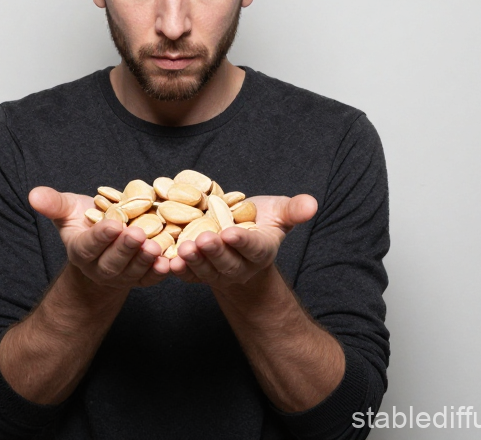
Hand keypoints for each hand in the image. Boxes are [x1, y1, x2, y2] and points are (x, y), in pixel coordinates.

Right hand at [29, 186, 169, 288]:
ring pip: (132, 272)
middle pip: (112, 263)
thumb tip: (32, 194)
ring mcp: (122, 276)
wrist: (106, 240)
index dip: (100, 237)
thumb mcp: (68, 209)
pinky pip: (150, 279)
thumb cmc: (85, 220)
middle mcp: (100, 268)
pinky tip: (170, 261)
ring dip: (144, 260)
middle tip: (137, 234)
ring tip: (155, 246)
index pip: (89, 246)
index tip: (113, 224)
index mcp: (81, 250)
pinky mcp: (140, 279)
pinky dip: (159, 272)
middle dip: (125, 249)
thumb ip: (53, 203)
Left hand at [169, 194, 317, 287]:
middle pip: (228, 263)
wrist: (238, 236)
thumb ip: (294, 210)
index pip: (253, 248)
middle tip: (203, 240)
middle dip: (215, 253)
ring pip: (207, 270)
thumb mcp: (279, 212)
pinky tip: (167, 262)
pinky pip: (189, 276)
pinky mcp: (199, 274)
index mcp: (261, 251)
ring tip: (183, 249)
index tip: (231, 233)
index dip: (242, 242)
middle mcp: (240, 266)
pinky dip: (178, 271)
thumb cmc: (260, 221)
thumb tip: (313, 204)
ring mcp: (218, 273)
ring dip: (194, 261)